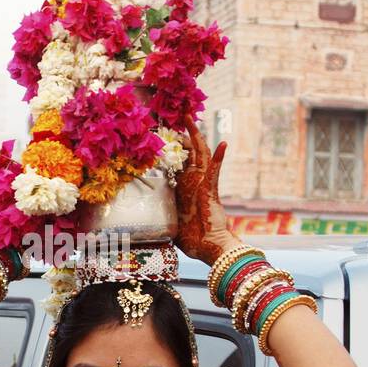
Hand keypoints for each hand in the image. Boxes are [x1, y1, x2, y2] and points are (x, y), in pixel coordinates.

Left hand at [175, 117, 233, 265]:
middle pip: (190, 153)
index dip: (173, 150)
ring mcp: (204, 185)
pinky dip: (219, 158)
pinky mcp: (211, 191)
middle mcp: (195, 183)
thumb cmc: (192, 240)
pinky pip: (214, 172)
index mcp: (185, 189)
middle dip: (183, 136)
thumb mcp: (170, 224)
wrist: (210, 248)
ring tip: (190, 118)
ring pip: (201, 155)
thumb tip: (144, 224)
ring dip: (196, 136)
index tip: (164, 138)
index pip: (179, 163)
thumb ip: (162, 217)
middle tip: (175, 119)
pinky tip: (223, 143)